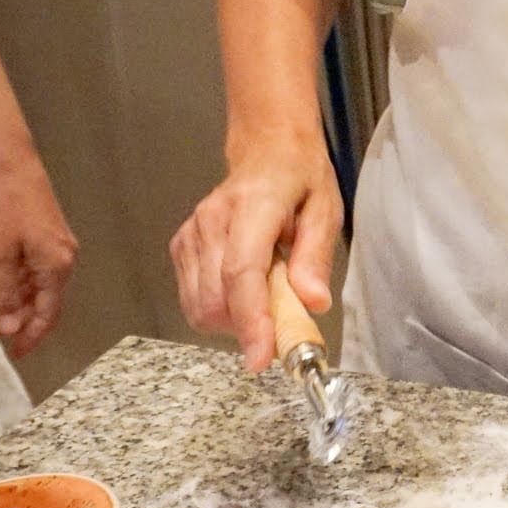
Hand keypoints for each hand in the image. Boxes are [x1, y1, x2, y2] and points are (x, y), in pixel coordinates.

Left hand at [0, 153, 77, 358]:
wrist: (12, 166)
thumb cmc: (6, 209)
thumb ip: (5, 294)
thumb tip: (9, 328)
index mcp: (57, 266)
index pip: (48, 312)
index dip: (32, 336)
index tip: (16, 354)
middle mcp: (66, 258)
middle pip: (51, 301)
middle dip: (31, 324)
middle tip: (9, 343)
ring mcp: (60, 246)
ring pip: (45, 287)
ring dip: (26, 305)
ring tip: (3, 321)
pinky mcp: (50, 236)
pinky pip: (41, 271)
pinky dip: (26, 287)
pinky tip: (9, 292)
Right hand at [170, 136, 339, 371]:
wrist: (266, 148)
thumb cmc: (300, 177)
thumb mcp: (326, 209)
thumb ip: (315, 257)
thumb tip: (312, 304)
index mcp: (254, 205)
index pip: (241, 272)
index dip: (250, 321)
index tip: (261, 358)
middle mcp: (213, 220)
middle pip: (216, 298)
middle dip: (248, 327)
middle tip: (284, 323)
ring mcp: (192, 233)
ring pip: (199, 305)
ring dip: (234, 320)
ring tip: (267, 293)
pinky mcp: (181, 245)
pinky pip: (192, 297)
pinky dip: (219, 308)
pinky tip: (245, 288)